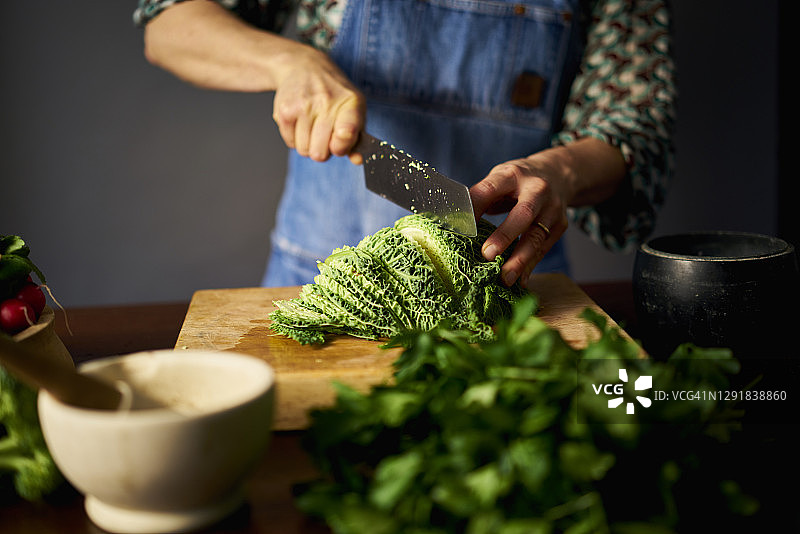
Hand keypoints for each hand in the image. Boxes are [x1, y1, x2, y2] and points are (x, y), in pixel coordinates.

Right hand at [272, 46, 365, 162]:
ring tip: (312, 126)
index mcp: (351, 103)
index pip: (347, 133)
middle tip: (324, 135)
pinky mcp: (285, 110)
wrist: (304, 66)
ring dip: (308, 144)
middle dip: (322, 150)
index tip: (338, 145)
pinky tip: (300, 122)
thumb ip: (358, 138)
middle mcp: (327, 102)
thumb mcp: (354, 110)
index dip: (341, 146)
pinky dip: (295, 138)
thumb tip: (357, 160)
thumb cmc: (334, 94)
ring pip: (304, 150)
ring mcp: (304, 106)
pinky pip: (290, 143)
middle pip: (320, 153)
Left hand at [470, 150, 572, 286]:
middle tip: (487, 255)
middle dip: (505, 235)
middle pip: (523, 214)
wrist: (557, 173)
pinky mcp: (560, 225)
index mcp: (512, 174)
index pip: (490, 189)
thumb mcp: (498, 179)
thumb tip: (456, 222)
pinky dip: (531, 265)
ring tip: (505, 279)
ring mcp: (552, 208)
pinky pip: (544, 248)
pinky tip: (521, 280)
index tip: (460, 227)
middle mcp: (537, 189)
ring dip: (520, 260)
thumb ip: (480, 198)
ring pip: (537, 236)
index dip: (475, 207)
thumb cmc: (517, 181)